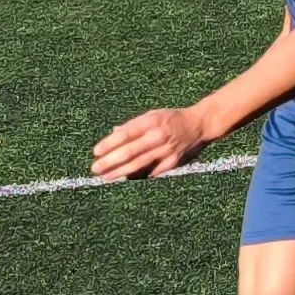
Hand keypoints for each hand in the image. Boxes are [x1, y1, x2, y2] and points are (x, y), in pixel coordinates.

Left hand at [91, 104, 212, 179]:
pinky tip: (125, 180)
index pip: (126, 133)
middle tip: (95, 168)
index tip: (96, 151)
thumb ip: (133, 125)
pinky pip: (151, 172)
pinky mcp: (173, 162)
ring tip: (106, 177)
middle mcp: (158, 136)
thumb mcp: (152, 115)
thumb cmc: (171, 119)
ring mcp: (166, 150)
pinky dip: (138, 176)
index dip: (110, 143)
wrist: (199, 125)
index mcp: (152, 121)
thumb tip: (113, 133)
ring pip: (139, 164)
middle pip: (130, 151)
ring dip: (120, 172)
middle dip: (110, 161)